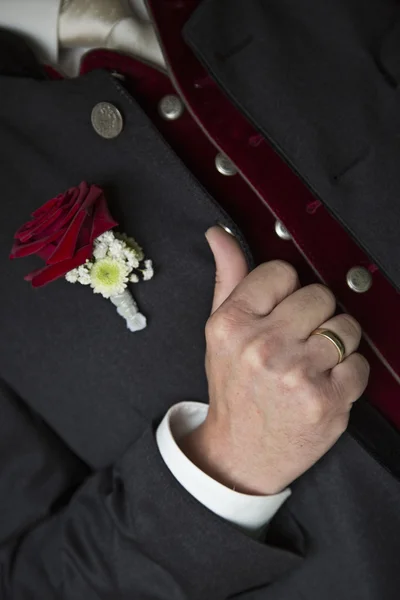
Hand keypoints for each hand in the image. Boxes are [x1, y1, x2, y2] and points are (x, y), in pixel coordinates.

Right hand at [180, 226, 369, 494]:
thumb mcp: (220, 333)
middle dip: (313, 315)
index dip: (285, 291)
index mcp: (231, 324)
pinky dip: (348, 374)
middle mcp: (262, 347)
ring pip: (346, 326)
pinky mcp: (327, 400)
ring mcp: (296, 374)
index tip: (279, 311)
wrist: (242, 452)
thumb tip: (220, 234)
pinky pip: (359, 363)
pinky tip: (323, 385)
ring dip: (335, 343)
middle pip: (319, 295)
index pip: (282, 272)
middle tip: (296, 340)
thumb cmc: (234, 389)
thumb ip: (227, 279)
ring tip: (312, 362)